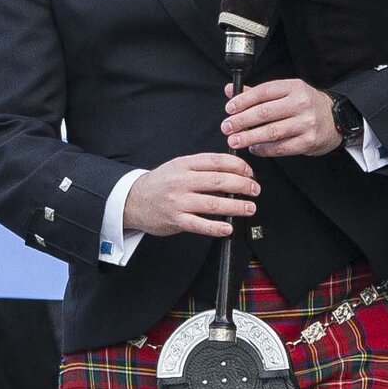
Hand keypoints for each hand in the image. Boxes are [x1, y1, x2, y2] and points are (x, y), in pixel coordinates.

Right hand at [123, 152, 259, 239]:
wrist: (133, 201)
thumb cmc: (160, 184)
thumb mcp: (178, 168)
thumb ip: (201, 168)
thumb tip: (233, 172)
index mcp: (184, 164)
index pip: (216, 161)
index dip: (237, 166)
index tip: (249, 172)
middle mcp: (181, 181)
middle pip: (218, 180)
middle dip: (242, 185)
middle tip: (255, 189)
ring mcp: (177, 201)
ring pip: (212, 203)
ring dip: (235, 206)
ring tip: (249, 208)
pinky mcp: (175, 220)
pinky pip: (199, 224)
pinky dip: (216, 227)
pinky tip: (228, 228)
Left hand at [223, 79, 344, 159]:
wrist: (335, 119)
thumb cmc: (305, 105)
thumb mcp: (285, 92)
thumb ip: (257, 93)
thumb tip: (230, 90)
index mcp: (294, 87)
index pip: (263, 92)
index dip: (243, 100)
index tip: (229, 109)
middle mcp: (301, 103)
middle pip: (265, 112)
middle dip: (241, 121)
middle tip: (226, 127)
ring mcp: (306, 123)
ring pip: (271, 132)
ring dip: (249, 137)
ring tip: (235, 140)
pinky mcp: (308, 141)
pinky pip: (281, 148)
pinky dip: (264, 149)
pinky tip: (254, 148)